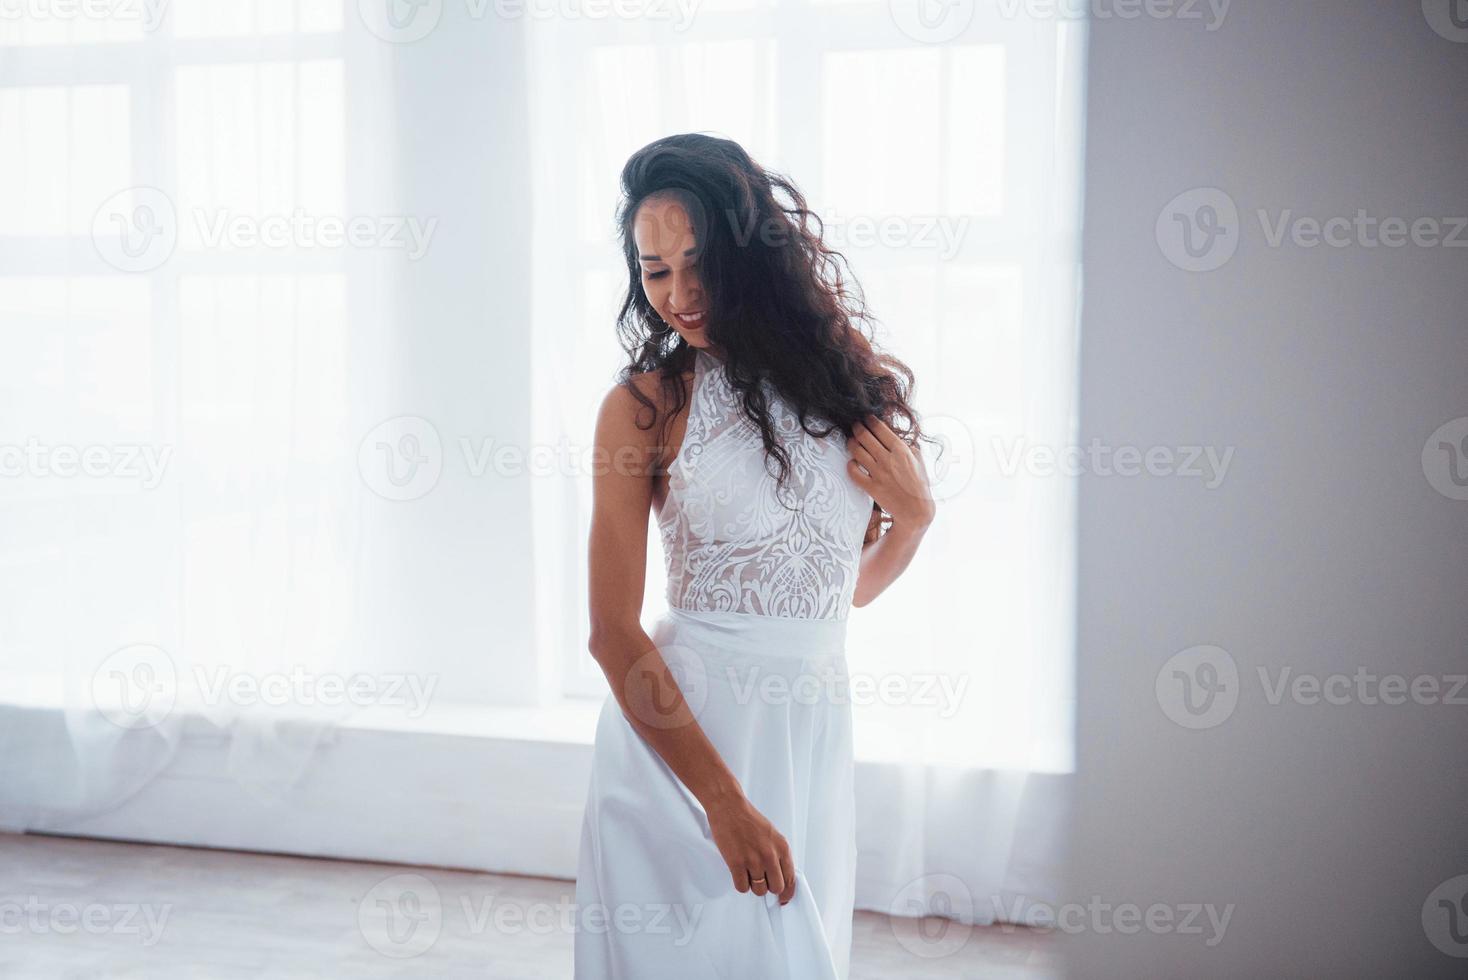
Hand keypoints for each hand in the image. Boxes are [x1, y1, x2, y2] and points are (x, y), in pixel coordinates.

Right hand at [703, 793, 796, 905]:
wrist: (728, 807)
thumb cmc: (748, 819)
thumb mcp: (772, 834)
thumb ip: (777, 854)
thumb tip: (779, 875)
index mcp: (782, 847)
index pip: (790, 879)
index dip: (787, 892)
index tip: (783, 898)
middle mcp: (770, 855)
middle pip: (776, 888)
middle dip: (769, 888)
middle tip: (761, 882)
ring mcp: (753, 860)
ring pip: (759, 890)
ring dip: (753, 886)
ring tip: (748, 873)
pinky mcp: (736, 863)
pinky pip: (742, 887)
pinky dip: (740, 884)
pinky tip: (738, 873)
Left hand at [847, 414, 935, 528]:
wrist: (916, 509)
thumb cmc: (919, 483)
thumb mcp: (919, 459)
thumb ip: (907, 445)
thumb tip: (896, 434)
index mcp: (901, 450)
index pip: (880, 428)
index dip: (870, 420)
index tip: (866, 417)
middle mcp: (888, 459)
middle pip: (865, 436)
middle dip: (857, 427)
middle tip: (854, 425)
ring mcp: (878, 473)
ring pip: (857, 451)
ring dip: (851, 443)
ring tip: (851, 441)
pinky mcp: (871, 487)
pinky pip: (853, 472)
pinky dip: (850, 465)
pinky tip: (852, 462)